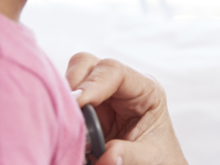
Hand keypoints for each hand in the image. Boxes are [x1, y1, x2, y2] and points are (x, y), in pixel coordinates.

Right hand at [65, 53, 186, 164]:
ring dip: (64, 98)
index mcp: (145, 91)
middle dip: (73, 86)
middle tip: (65, 114)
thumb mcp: (149, 157)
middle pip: (88, 65)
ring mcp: (102, 98)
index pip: (114, 71)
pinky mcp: (87, 111)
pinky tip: (62, 128)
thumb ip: (128, 155)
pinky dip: (60, 110)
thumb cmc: (160, 159)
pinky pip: (66, 100)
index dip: (92, 84)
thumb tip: (106, 157)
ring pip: (72, 80)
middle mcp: (121, 88)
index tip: (76, 103)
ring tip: (62, 123)